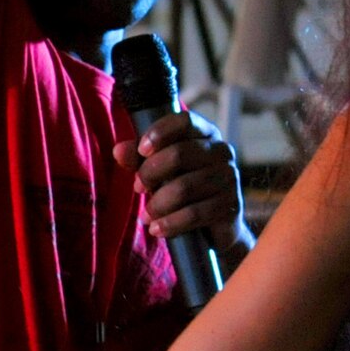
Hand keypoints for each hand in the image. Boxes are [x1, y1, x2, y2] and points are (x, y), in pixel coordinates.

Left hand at [114, 110, 250, 267]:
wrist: (213, 228)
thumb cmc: (183, 189)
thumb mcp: (158, 171)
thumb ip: (139, 158)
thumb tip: (119, 151)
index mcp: (205, 134)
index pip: (184, 121)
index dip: (160, 132)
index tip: (141, 150)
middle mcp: (221, 151)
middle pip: (180, 153)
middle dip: (151, 172)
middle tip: (138, 188)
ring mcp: (229, 177)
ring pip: (184, 187)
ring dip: (158, 204)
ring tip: (146, 215)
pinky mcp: (230, 205)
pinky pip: (195, 213)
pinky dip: (171, 223)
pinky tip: (157, 229)